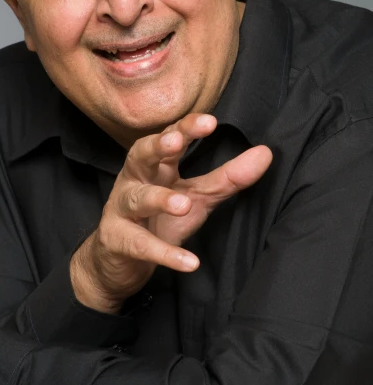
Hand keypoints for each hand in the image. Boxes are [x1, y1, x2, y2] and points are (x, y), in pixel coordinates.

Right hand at [71, 113, 271, 311]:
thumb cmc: (158, 221)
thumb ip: (228, 178)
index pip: (168, 138)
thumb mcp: (196, 198)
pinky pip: (141, 245)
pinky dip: (165, 254)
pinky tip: (190, 262)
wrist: (117, 261)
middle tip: (176, 142)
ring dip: (159, 199)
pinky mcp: (118, 241)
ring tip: (184, 205)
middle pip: (140, 156)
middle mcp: (134, 181)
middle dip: (156, 147)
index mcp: (154, 166)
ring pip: (137, 199)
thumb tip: (265, 154)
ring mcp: (122, 211)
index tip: (209, 122)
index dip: (185, 128)